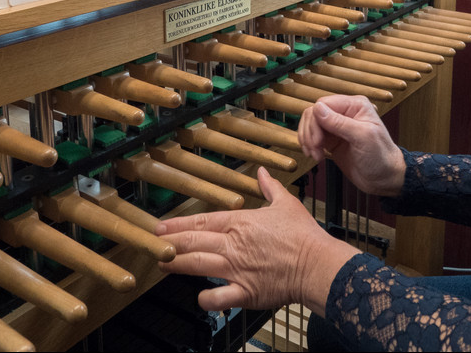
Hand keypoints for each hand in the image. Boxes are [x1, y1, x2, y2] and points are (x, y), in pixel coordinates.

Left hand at [156, 168, 356, 313]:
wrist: (317, 264)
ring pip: (197, 266)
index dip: (178, 225)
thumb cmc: (303, 235)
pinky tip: (200, 297)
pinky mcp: (244, 291)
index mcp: (241, 222)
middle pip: (193, 242)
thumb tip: (262, 172)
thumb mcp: (286, 203)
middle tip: (154, 245)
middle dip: (170, 243)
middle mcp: (233, 245)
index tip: (162, 227)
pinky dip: (206, 298)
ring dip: (177, 265)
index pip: (202, 221)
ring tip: (163, 265)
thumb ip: (270, 187)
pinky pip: (218, 297)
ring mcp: (236, 269)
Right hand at [297, 95, 406, 196]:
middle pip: (314, 113)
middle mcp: (345, 112)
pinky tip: (315, 155)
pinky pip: (312, 136)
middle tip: (315, 149)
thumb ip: (339, 122)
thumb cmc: (381, 157)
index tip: (317, 141)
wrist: (384, 179)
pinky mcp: (331, 140)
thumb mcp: (363, 137)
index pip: (324, 103)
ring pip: (310, 124)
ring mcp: (336, 126)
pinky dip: (309, 145)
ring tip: (315, 155)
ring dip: (308, 139)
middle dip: (310, 132)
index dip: (316, 121)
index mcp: (355, 105)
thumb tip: (317, 108)